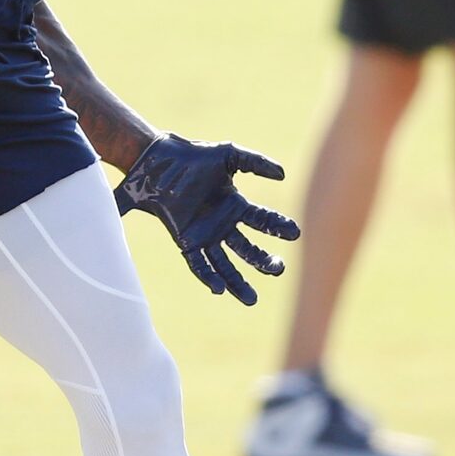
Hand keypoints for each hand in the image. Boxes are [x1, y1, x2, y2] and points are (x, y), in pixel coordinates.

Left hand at [114, 134, 301, 303]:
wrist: (159, 160)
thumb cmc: (193, 155)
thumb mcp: (229, 155)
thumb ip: (256, 161)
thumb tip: (283, 174)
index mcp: (234, 205)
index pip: (262, 221)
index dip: (278, 227)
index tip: (294, 233)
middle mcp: (222, 224)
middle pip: (247, 250)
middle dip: (263, 261)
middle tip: (279, 268)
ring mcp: (204, 235)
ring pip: (225, 265)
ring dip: (238, 283)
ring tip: (252, 300)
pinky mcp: (185, 241)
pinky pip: (198, 264)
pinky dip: (208, 277)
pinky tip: (218, 290)